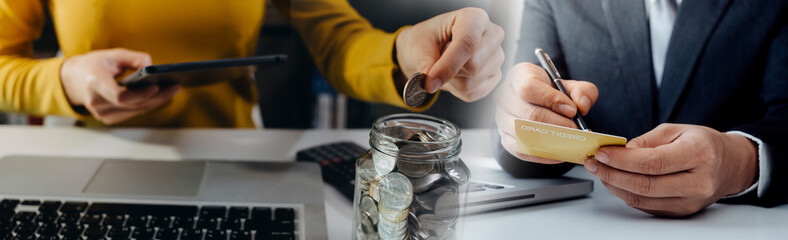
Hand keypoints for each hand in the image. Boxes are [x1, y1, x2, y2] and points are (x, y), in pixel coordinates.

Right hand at [60, 48, 180, 124]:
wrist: (74, 79)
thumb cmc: (94, 65)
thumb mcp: (112, 55)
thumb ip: (134, 58)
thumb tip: (152, 67)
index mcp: (94, 84)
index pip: (120, 96)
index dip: (140, 94)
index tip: (156, 87)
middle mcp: (96, 102)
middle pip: (133, 105)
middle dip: (157, 96)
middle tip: (175, 87)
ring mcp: (101, 114)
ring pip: (136, 110)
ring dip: (156, 102)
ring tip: (172, 90)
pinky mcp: (108, 119)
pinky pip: (133, 113)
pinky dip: (147, 104)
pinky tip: (160, 96)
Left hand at [395, 7, 503, 101]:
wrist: (432, 49)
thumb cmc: (428, 39)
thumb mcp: (419, 44)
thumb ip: (424, 60)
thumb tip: (429, 80)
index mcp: (475, 18)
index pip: (469, 42)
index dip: (448, 65)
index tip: (429, 81)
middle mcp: (492, 35)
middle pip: (473, 66)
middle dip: (448, 72)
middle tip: (437, 61)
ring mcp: (497, 57)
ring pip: (471, 83)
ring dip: (450, 81)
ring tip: (445, 66)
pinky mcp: (495, 76)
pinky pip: (473, 93)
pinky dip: (456, 90)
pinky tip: (454, 75)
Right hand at [495, 62, 597, 163]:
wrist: (537, 101)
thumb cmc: (551, 91)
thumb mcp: (569, 84)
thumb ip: (582, 91)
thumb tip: (582, 106)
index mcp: (518, 76)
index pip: (528, 88)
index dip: (551, 100)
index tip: (572, 110)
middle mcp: (504, 97)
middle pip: (528, 114)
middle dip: (557, 124)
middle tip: (576, 129)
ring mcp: (501, 119)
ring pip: (524, 134)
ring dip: (551, 140)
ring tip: (569, 140)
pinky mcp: (504, 137)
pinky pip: (520, 151)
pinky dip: (542, 155)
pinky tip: (559, 153)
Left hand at [584, 124, 758, 216]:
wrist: (729, 165)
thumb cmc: (702, 143)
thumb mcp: (676, 130)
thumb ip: (646, 141)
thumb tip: (618, 151)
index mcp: (700, 154)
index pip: (653, 162)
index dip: (622, 160)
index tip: (601, 153)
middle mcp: (699, 181)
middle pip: (645, 185)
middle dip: (611, 174)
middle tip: (593, 163)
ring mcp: (691, 201)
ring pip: (643, 199)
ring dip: (615, 185)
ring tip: (600, 171)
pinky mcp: (682, 212)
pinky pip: (647, 206)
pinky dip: (626, 193)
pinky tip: (615, 181)